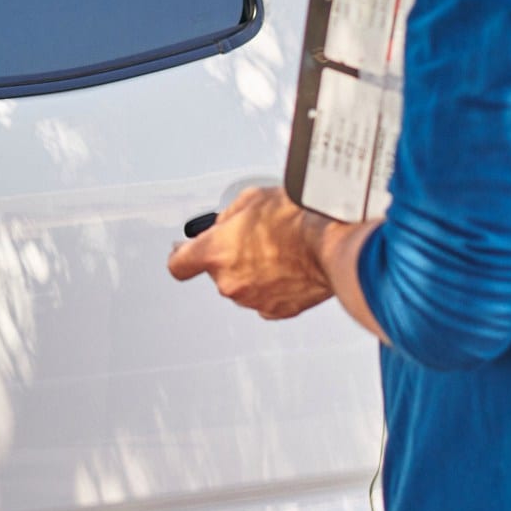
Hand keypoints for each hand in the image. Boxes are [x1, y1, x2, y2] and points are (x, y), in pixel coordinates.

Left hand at [167, 186, 336, 320]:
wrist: (332, 247)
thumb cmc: (296, 220)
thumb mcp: (252, 199)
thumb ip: (229, 216)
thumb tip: (225, 224)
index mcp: (215, 253)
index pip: (178, 265)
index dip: (180, 256)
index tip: (182, 252)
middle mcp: (229, 281)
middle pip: (217, 271)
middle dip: (230, 256)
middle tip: (254, 239)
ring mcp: (253, 299)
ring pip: (243, 285)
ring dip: (253, 272)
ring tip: (278, 251)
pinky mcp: (277, 311)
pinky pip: (266, 298)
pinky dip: (273, 287)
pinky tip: (288, 269)